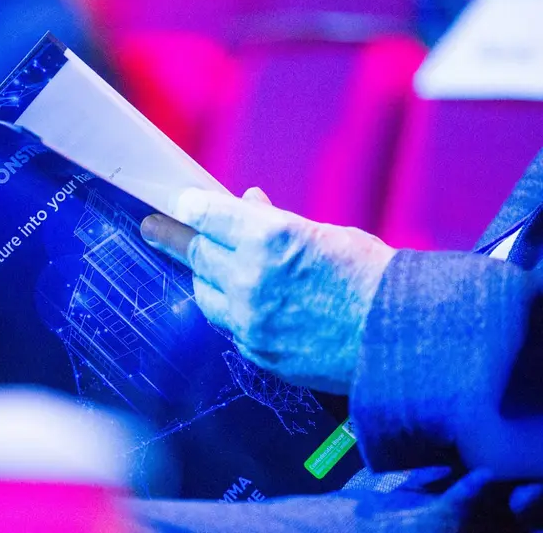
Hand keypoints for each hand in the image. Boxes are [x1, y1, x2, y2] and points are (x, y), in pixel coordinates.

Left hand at [140, 187, 395, 393]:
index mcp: (272, 238)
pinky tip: (240, 301)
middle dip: (172, 238)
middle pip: (197, 253)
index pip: (209, 215)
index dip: (189, 207)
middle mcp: (252, 277)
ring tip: (203, 266)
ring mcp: (250, 319)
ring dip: (203, 276)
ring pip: (205, 293)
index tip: (176, 204)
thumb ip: (277, 223)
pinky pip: (229, 325)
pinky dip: (230, 309)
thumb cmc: (374, 279)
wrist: (402, 340)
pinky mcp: (256, 351)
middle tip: (152, 229)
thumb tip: (248, 205)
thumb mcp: (326, 234)